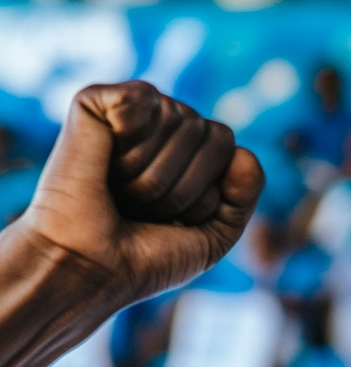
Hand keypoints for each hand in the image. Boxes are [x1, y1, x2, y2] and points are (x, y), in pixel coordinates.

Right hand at [17, 80, 262, 303]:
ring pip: (181, 120)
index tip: (175, 220)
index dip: (207, 192)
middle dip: (183, 186)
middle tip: (142, 209)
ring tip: (120, 193)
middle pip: (212, 133)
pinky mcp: (95, 102)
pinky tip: (103, 158)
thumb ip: (244, 198)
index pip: (227, 145)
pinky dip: (128, 140)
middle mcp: (165, 126)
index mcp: (193, 155)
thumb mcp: (214, 237)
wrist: (89, 267)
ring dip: (153, 175)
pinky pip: (143, 100)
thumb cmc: (146, 257)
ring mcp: (132, 113)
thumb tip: (243, 151)